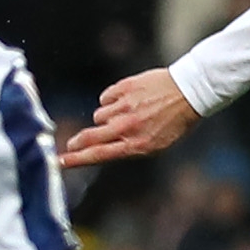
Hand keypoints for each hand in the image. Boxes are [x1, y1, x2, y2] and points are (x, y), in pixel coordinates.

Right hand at [61, 69, 197, 167]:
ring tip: (127, 114)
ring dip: (107, 117)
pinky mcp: (123, 88)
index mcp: (137, 144)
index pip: (99, 155)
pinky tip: (127, 99)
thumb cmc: (175, 121)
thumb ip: (129, 146)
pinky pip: (105, 98)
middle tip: (71, 145)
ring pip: (99, 115)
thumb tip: (101, 148)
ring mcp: (125, 106)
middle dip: (77, 143)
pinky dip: (112, 100)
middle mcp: (128, 127)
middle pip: (90, 137)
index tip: (60, 161)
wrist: (190, 92)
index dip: (77, 159)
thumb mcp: (157, 143)